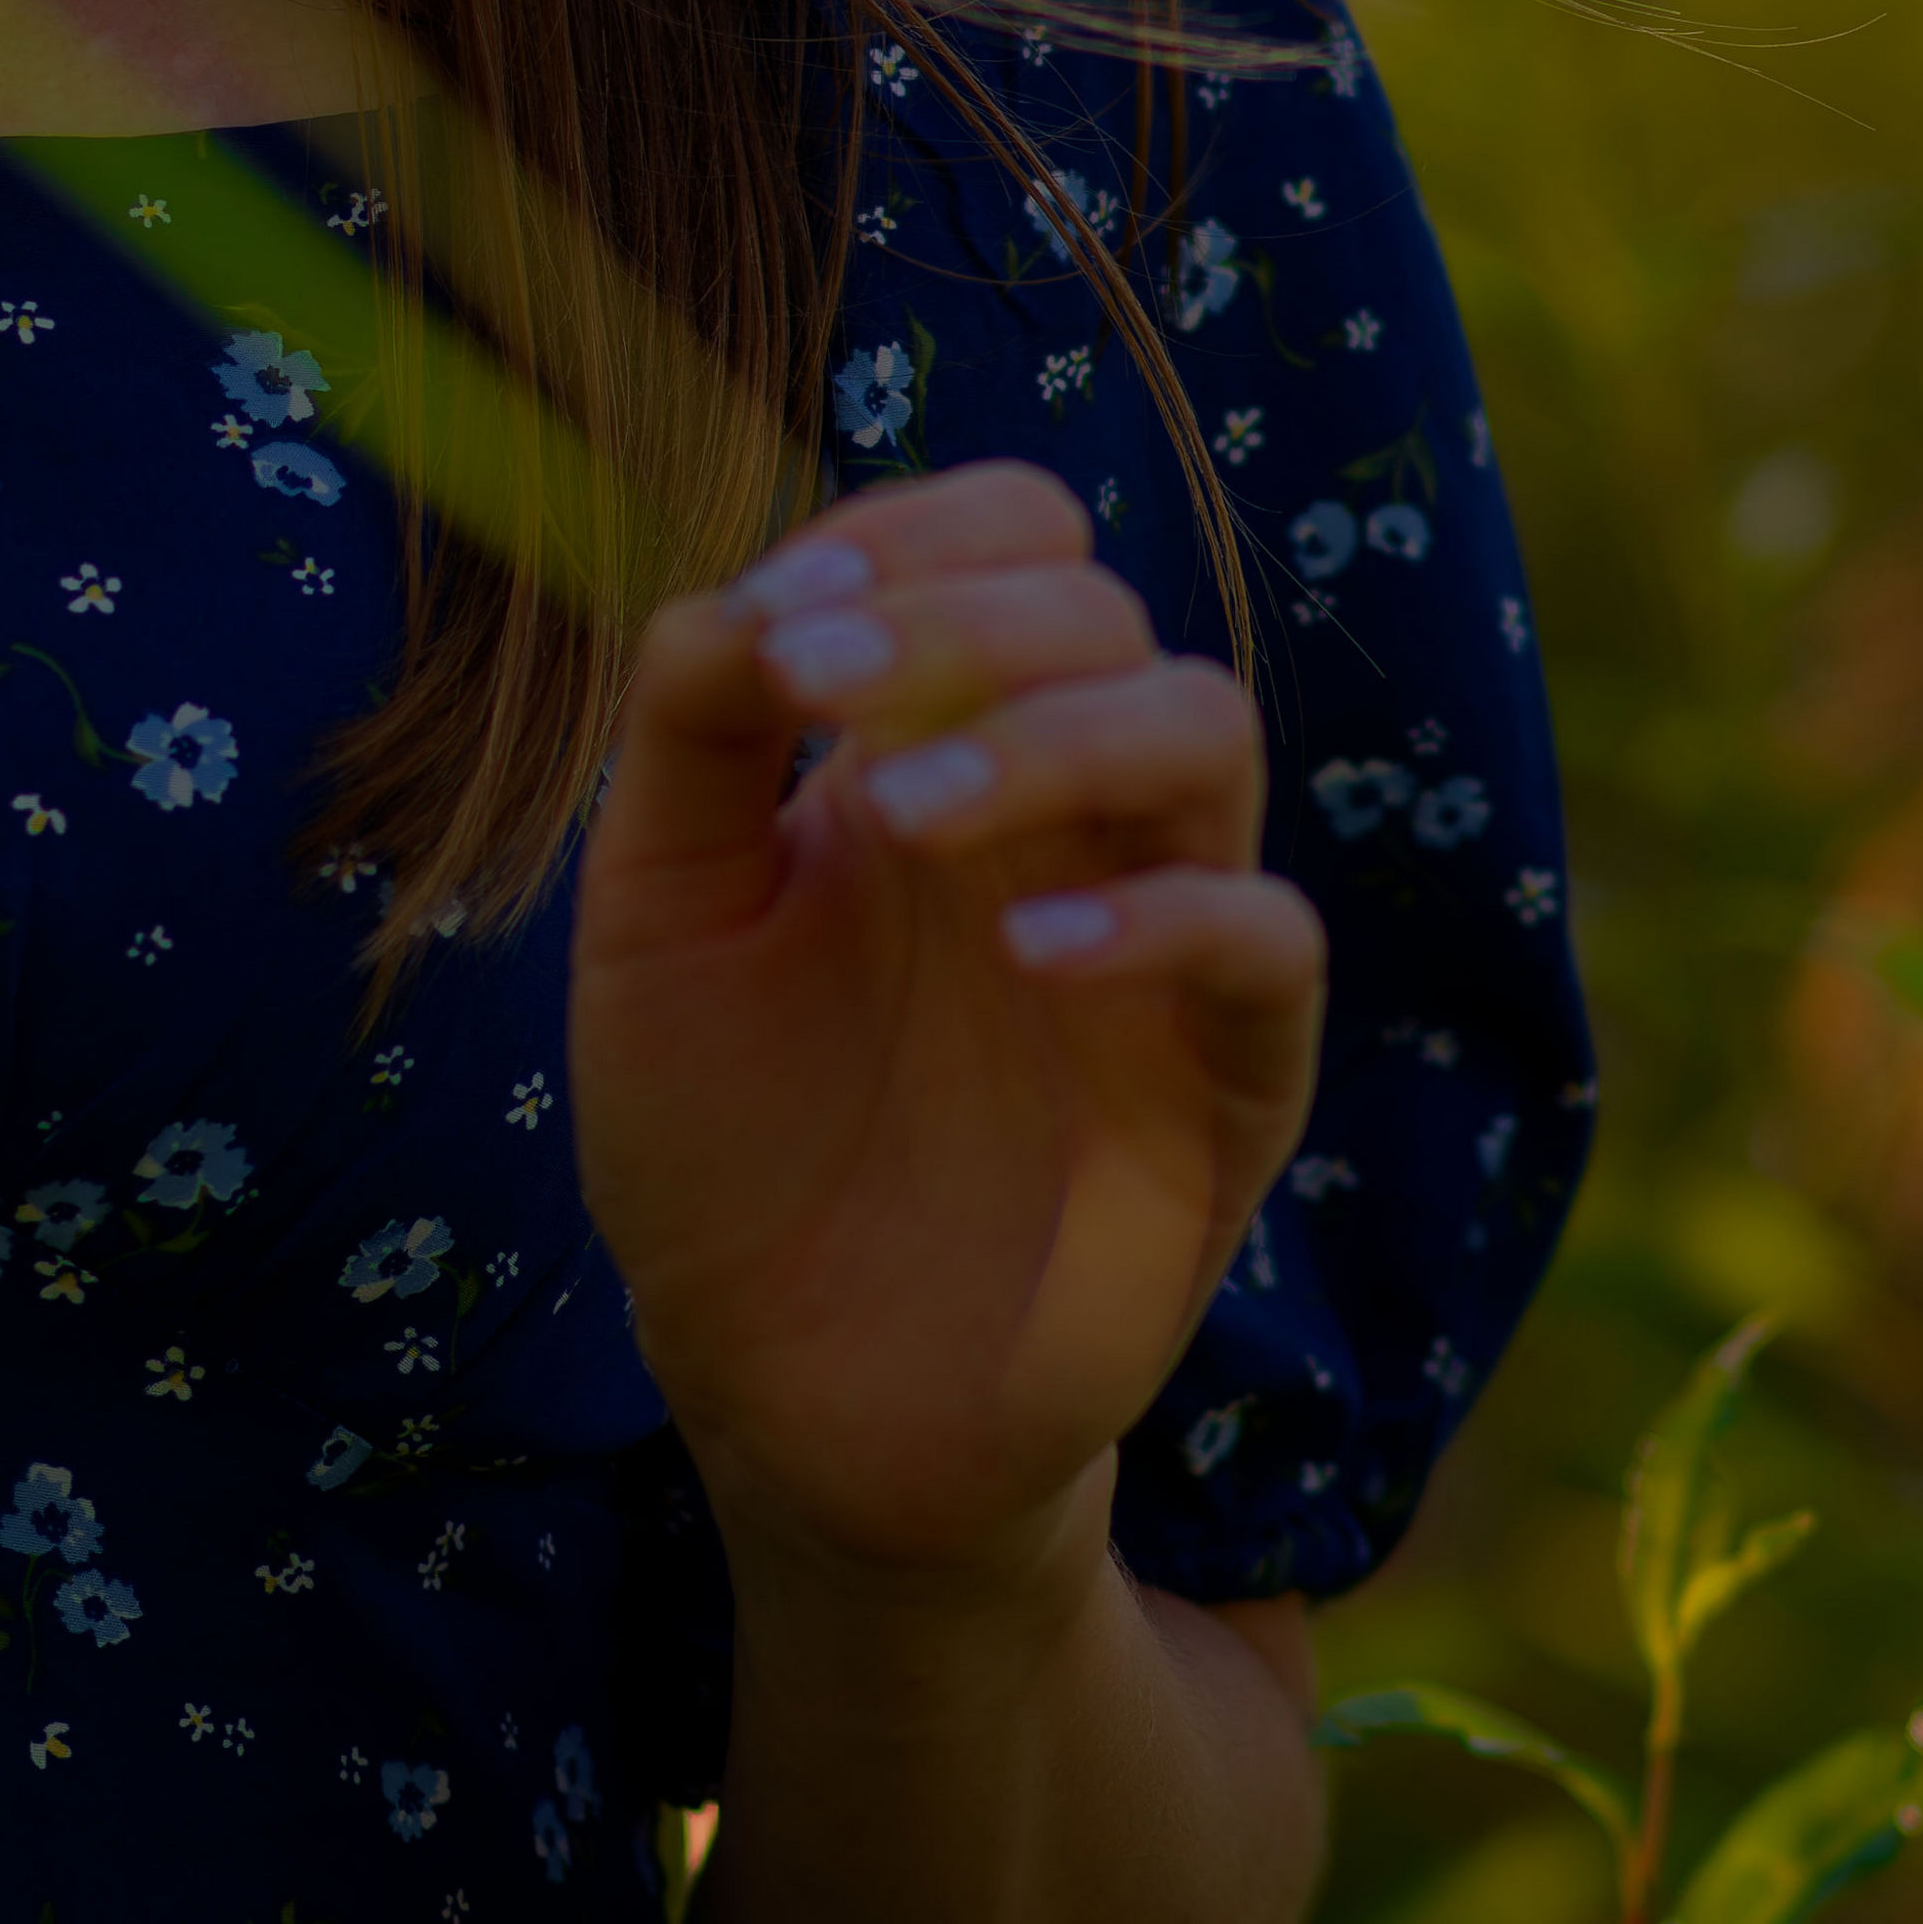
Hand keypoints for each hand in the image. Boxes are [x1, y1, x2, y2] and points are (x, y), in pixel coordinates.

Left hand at [569, 460, 1324, 1603]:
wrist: (784, 1388)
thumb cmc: (719, 1135)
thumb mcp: (657, 918)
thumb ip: (694, 738)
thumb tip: (744, 586)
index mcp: (935, 740)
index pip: (1008, 541)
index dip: (913, 535)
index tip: (783, 614)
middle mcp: (1066, 814)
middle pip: (1102, 610)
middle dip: (957, 617)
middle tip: (812, 687)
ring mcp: (1158, 937)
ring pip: (1202, 729)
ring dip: (1051, 732)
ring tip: (896, 810)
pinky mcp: (1225, 1086)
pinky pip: (1265, 943)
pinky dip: (1165, 917)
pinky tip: (1029, 950)